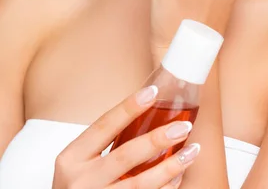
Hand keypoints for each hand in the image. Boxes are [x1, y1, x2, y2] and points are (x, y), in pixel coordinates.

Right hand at [52, 86, 199, 187]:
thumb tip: (143, 112)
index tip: (153, 92)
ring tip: (192, 151)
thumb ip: (102, 144)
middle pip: (125, 156)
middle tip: (183, 127)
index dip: (129, 108)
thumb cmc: (75, 186)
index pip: (103, 126)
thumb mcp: (78, 163)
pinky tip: (178, 176)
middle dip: (157, 139)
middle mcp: (82, 181)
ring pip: (140, 185)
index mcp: (71, 159)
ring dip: (171, 167)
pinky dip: (165, 188)